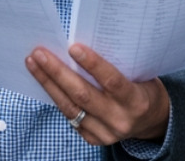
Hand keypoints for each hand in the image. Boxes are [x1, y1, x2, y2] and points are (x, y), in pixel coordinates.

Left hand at [26, 43, 170, 146]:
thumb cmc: (143, 88)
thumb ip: (116, 65)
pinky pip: (70, 117)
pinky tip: (45, 81)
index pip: (112, 81)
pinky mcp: (93, 139)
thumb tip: (80, 45)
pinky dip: (56, 97)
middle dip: (57, 72)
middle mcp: (119, 120)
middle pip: (82, 95)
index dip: (92, 64)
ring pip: (70, 107)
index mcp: (135, 101)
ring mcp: (105, 133)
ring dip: (48, 83)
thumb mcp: (138, 74)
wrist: (151, 121)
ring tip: (33, 63)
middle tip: (39, 53)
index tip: (72, 47)